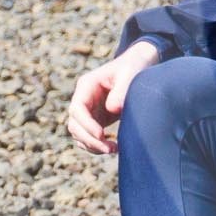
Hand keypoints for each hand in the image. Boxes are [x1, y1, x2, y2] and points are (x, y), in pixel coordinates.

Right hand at [66, 40, 162, 154]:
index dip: (86, 124)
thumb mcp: (130, 74)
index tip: (102, 134)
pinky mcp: (98, 119)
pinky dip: (97, 145)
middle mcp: (84, 99)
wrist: (140, 65)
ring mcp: (89, 110)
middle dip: (89, 139)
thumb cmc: (134, 66)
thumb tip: (112, 109)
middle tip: (109, 149)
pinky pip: (89, 137)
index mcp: (87, 85)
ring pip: (80, 134)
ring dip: (92, 145)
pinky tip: (113, 148)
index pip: (77, 109)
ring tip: (113, 150)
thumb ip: (121, 91)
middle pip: (75, 125)